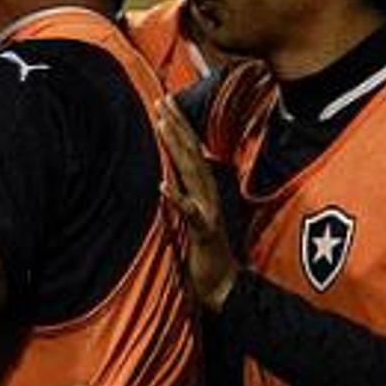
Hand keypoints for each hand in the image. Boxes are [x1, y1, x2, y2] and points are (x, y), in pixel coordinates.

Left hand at [155, 97, 238, 310]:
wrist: (222, 286)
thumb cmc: (204, 252)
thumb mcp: (189, 216)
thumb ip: (181, 194)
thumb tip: (167, 175)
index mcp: (203, 190)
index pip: (190, 151)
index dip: (178, 126)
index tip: (165, 102)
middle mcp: (207, 194)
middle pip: (191, 153)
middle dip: (177, 125)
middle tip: (162, 100)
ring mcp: (208, 211)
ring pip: (192, 173)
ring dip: (177, 148)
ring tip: (163, 125)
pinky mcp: (205, 232)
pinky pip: (190, 213)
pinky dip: (177, 199)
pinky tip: (162, 185)